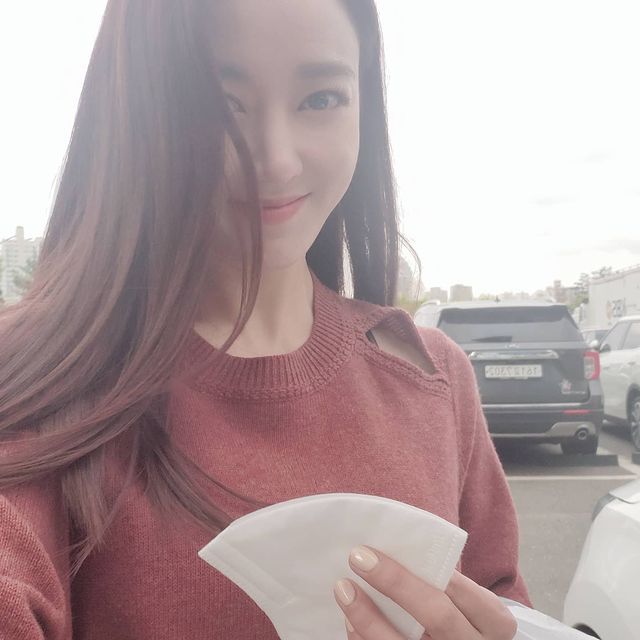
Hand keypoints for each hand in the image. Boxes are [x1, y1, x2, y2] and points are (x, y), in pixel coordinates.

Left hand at [333, 546, 516, 638]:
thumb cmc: (463, 619)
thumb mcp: (469, 603)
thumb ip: (445, 584)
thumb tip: (390, 547)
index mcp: (494, 623)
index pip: (465, 591)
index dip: (434, 569)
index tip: (393, 549)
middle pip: (438, 615)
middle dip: (396, 584)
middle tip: (359, 557)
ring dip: (368, 617)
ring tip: (343, 588)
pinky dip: (363, 639)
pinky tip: (348, 621)